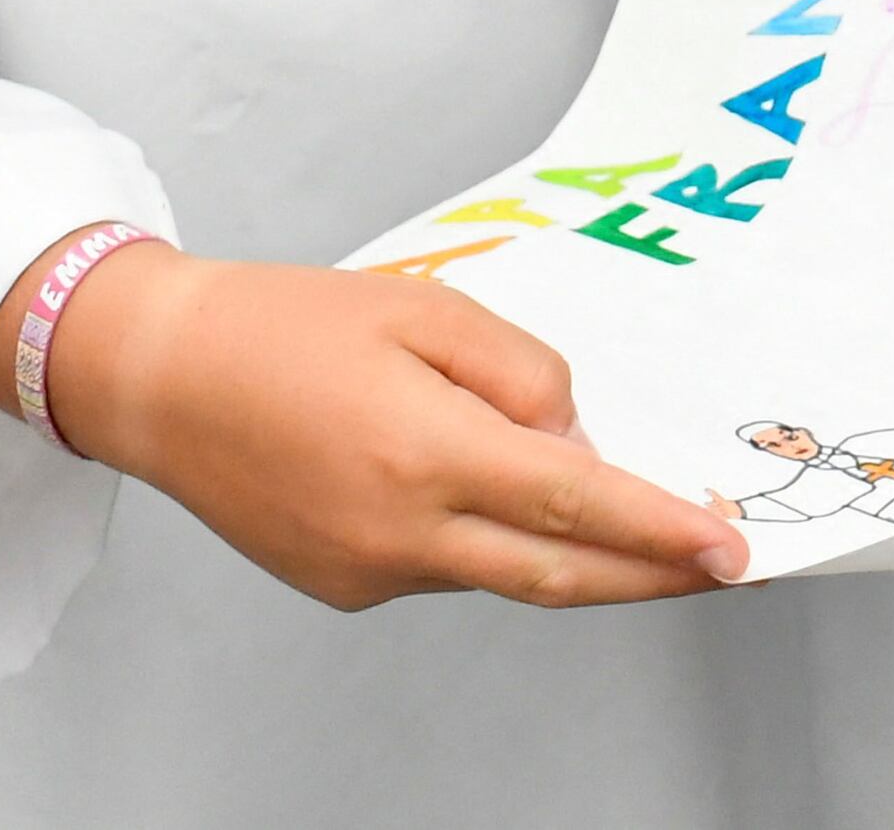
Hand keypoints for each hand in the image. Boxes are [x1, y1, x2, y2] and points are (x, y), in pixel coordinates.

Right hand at [0, 239, 741, 608]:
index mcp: (424, 454)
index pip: (578, 507)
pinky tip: (491, 492)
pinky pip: (445, 564)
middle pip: (559, 574)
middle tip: (723, 566)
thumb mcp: (424, 307)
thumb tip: (574, 438)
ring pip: (501, 570)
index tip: (730, 549)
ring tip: (631, 519)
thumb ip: (517, 372)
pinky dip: (488, 537)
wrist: (162, 377)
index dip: (662, 533)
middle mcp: (399, 533)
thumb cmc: (286, 323)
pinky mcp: (344, 586)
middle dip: (651, 576)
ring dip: (571, 553)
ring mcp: (368, 572)